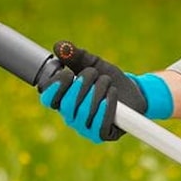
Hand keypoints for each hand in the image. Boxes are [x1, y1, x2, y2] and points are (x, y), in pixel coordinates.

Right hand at [38, 41, 172, 141]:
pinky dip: (107, 108)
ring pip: (86, 112)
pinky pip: (100, 126)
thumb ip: (76, 55)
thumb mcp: (92, 63)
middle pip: (68, 104)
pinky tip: (112, 96)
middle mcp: (71, 117)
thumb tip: (60, 46)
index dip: (55, 87)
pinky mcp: (102, 135)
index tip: (68, 73)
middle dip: (83, 84)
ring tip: (108, 83)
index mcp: (63, 100)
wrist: (132, 91)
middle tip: (95, 74)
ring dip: (99, 92)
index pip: (48, 99)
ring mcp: (85, 128)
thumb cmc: (108, 78)